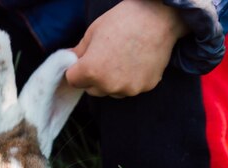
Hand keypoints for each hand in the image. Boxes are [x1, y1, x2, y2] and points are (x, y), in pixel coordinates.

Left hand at [66, 0, 187, 97]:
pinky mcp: (145, 87)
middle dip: (93, 78)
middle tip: (105, 58)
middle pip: (91, 89)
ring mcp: (128, 88)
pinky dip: (130, 79)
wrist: (159, 16)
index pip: (72, 81)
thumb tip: (68, 60)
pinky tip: (136, 61)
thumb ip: (78, 52)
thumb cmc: (123, 20)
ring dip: (111, 81)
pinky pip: (130, 88)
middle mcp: (108, 85)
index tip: (83, 61)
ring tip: (122, 59)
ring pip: (111, 91)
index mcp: (91, 71)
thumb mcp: (93, 32)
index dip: (76, 70)